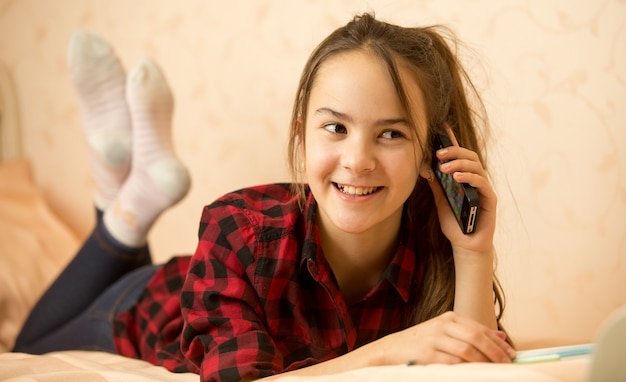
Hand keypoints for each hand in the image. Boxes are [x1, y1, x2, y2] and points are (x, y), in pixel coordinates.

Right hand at [375, 311, 514, 364]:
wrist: (390, 349)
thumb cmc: (421, 343)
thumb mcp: (445, 333)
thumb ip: (471, 333)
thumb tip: (500, 336)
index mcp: (449, 318)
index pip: (480, 329)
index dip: (498, 342)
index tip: (512, 353)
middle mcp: (442, 326)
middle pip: (476, 338)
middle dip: (495, 352)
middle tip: (507, 363)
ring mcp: (434, 339)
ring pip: (467, 351)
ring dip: (485, 362)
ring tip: (495, 370)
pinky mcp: (427, 354)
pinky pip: (453, 363)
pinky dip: (467, 368)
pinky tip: (476, 373)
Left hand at [423, 126, 496, 255]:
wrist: (465, 244)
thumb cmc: (455, 223)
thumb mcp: (441, 201)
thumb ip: (437, 185)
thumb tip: (425, 168)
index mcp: (464, 177)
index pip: (459, 155)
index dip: (452, 140)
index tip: (442, 126)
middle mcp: (476, 179)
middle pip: (469, 156)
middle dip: (453, 151)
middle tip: (438, 154)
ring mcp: (484, 188)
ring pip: (476, 166)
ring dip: (459, 163)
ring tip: (444, 167)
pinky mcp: (490, 199)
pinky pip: (481, 183)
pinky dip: (469, 177)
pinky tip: (457, 177)